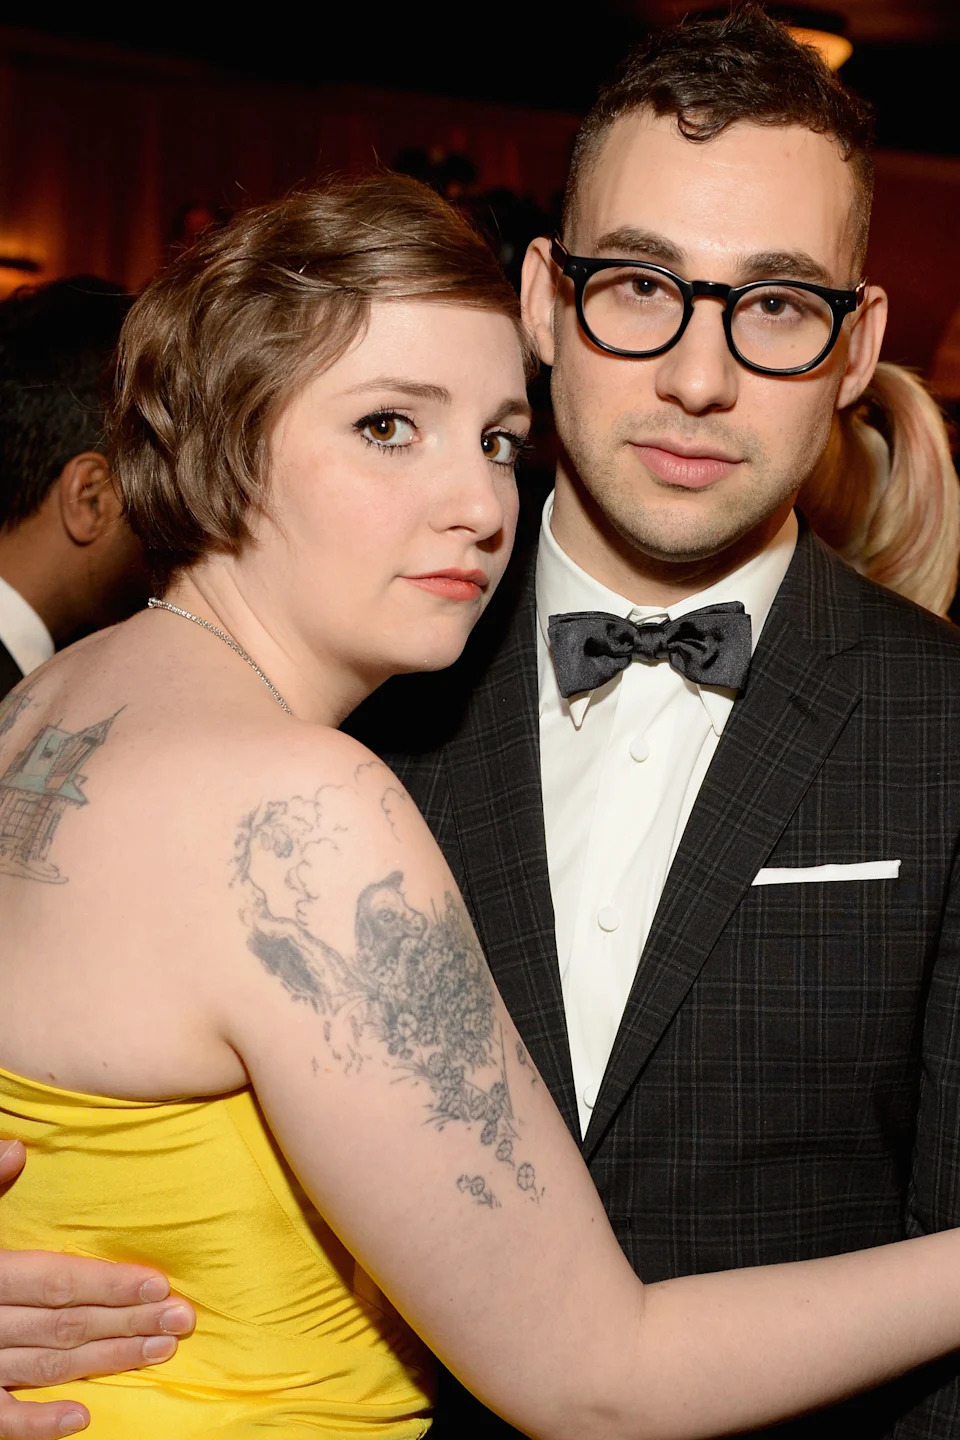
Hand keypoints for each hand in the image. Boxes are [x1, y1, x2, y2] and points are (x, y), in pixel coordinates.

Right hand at [0, 1140, 195, 1437]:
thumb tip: (17, 1147)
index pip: (55, 1282)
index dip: (108, 1284)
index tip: (159, 1284)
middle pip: (63, 1326)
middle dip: (127, 1322)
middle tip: (182, 1320)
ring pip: (45, 1368)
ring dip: (105, 1361)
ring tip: (159, 1349)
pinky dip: (38, 1426)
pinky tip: (83, 1420)